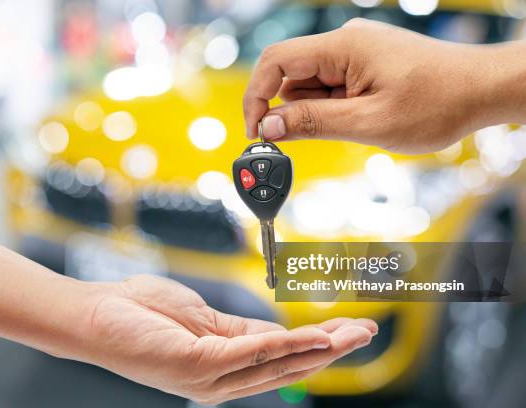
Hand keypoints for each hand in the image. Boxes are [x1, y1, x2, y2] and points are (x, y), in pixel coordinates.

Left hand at [81, 275, 376, 404]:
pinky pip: (251, 353)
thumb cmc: (143, 313)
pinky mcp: (197, 364)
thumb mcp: (202, 317)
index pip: (280, 356)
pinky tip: (312, 337)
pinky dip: (286, 345)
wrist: (97, 314)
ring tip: (351, 335)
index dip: (317, 345)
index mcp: (224, 365)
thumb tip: (277, 332)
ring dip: (318, 348)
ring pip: (276, 362)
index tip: (349, 330)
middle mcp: (220, 380)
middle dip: (330, 349)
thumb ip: (239, 330)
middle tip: (366, 334)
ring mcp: (209, 377)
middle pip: (286, 365)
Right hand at [243, 18, 522, 153]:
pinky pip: (333, 87)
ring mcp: (356, 53)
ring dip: (321, 112)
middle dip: (294, 111)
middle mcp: (346, 43)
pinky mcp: (365, 65)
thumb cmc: (438, 103)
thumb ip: (313, 123)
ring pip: (312, 85)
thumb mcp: (368, 123)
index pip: (276, 61)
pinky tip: (364, 118)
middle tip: (315, 140)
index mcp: (343, 46)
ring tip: (361, 124)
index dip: (257, 97)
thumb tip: (269, 126)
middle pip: (292, 76)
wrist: (482, 91)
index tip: (255, 131)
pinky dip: (336, 108)